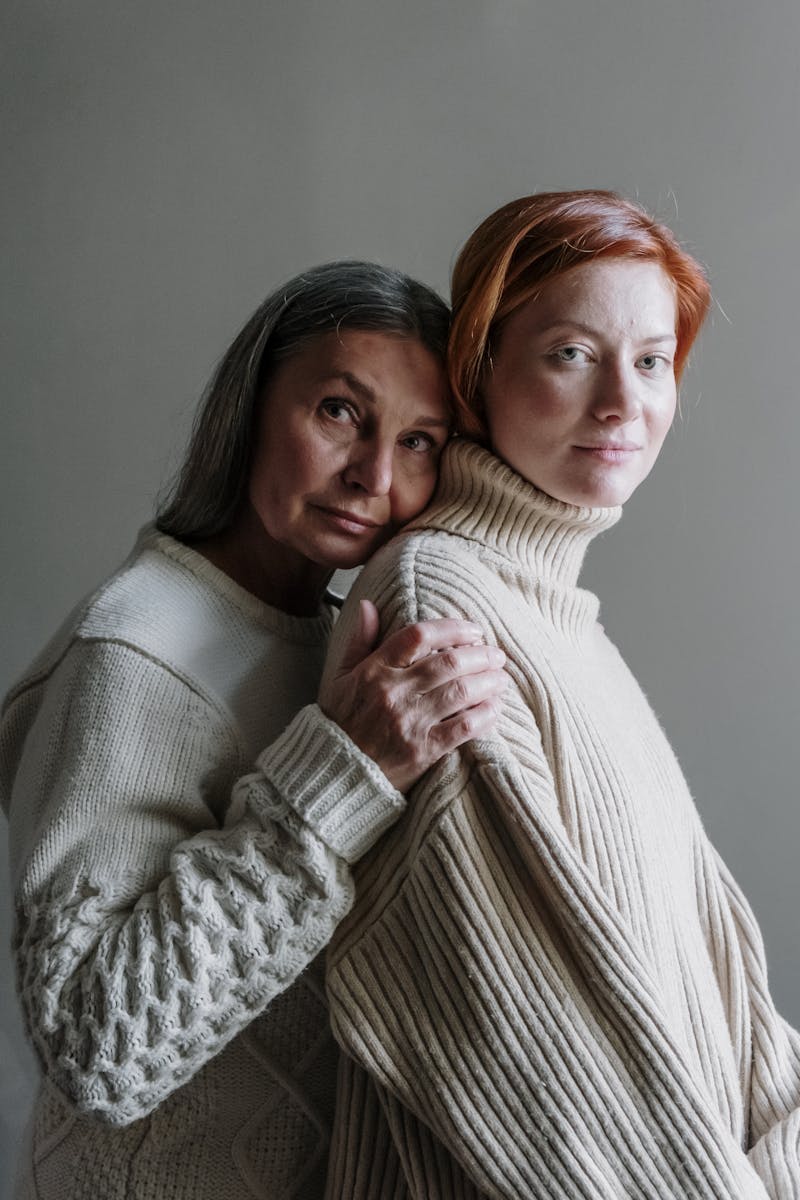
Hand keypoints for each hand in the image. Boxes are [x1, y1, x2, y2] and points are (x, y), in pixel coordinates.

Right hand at [319, 600, 506, 791]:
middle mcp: (393, 692)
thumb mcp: (340, 677)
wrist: (334, 774)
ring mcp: (409, 722)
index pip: (418, 636)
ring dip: (488, 682)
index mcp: (374, 671)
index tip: (473, 630)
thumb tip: (368, 605)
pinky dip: (484, 715)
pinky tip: (494, 708)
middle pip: (448, 662)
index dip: (452, 628)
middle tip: (496, 655)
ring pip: (460, 691)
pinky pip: (463, 727)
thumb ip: (359, 641)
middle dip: (480, 655)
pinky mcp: (423, 751)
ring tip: (501, 679)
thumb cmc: (340, 723)